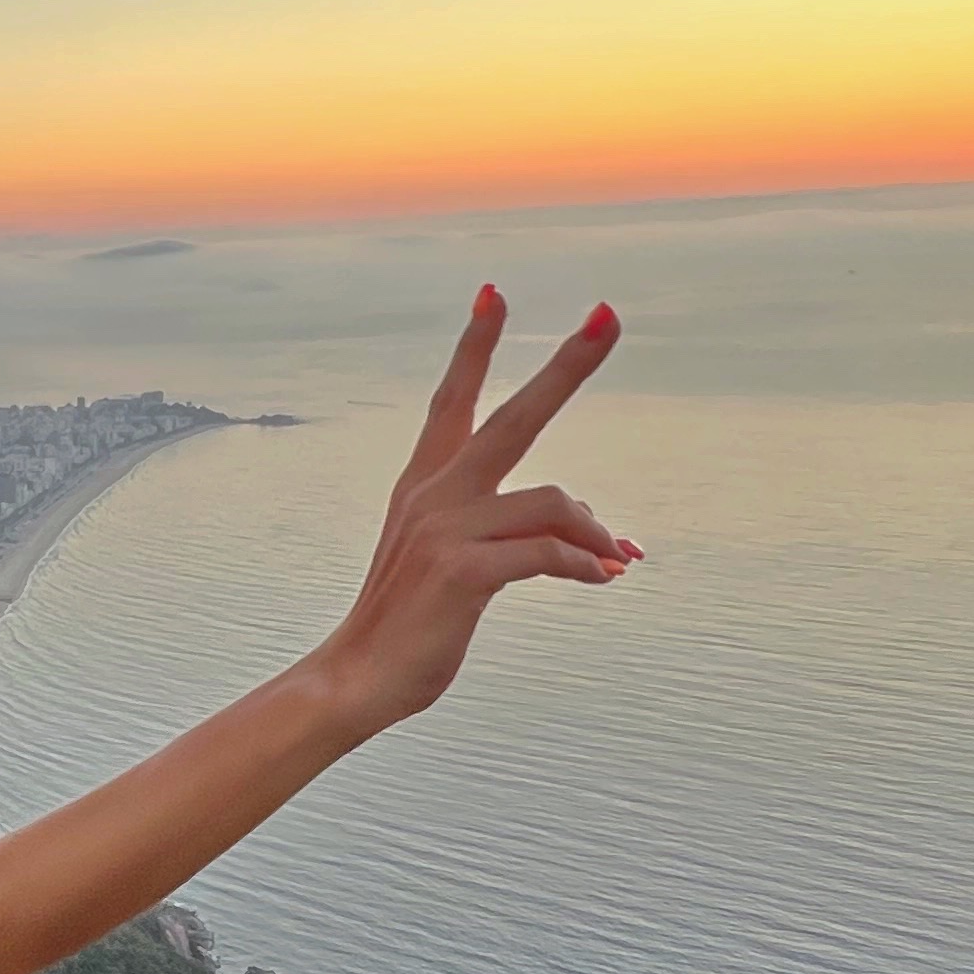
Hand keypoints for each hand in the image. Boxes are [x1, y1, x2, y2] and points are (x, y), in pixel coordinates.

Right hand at [319, 288, 636, 733]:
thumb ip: (519, 538)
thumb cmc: (412, 627)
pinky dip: (583, 566)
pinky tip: (601, 579)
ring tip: (616, 561)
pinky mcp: (461, 571)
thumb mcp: (462, 568)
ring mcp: (445, 530)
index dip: (475, 344)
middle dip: (566, 366)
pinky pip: (547, 554)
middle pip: (513, 416)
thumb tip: (605, 538)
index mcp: (425, 485)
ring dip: (596, 533)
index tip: (493, 293)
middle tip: (607, 316)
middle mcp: (434, 495)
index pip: (453, 400)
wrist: (357, 680)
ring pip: (552, 502)